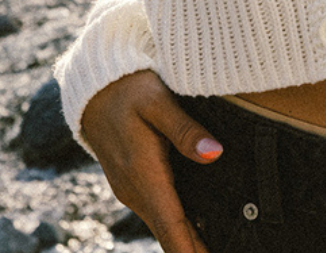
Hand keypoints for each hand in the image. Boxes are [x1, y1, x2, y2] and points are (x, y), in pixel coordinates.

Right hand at [81, 69, 218, 252]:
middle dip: (195, 251)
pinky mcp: (133, 182)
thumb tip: (215, 154)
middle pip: (170, 233)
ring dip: (188, 240)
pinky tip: (198, 229)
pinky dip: (178, 226)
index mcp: (143, 175)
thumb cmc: (129, 90)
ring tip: (216, 247)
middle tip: (231, 250)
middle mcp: (135, 190)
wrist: (94, 89)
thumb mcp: (158, 102)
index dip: (191, 252)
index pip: (171, 227)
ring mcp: (131, 189)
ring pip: (164, 224)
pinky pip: (159, 212)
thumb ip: (186, 130)